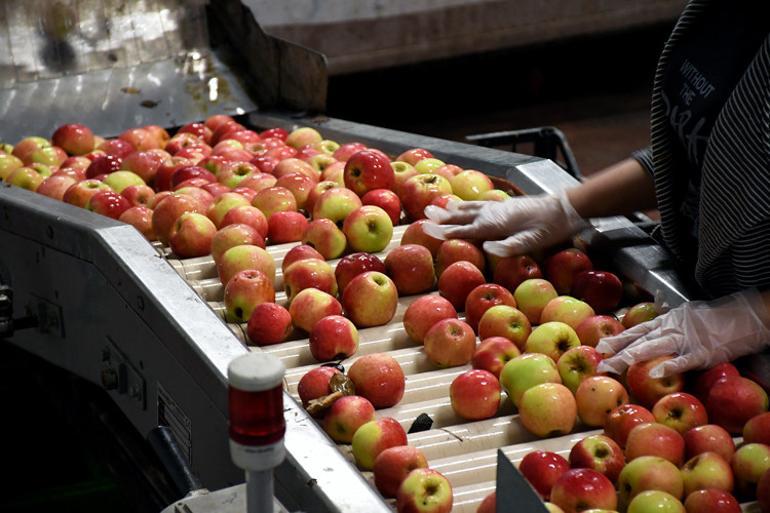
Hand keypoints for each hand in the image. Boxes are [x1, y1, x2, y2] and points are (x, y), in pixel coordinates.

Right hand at [422, 192, 587, 256]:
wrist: (566, 207)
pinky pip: (479, 205)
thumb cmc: (551, 228)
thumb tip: (487, 247)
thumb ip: (510, 245)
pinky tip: (467, 206)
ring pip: (470, 209)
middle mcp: (493, 214)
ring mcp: (499, 208)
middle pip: (462, 216)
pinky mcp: (505, 205)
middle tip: (424, 213)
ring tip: (439, 207)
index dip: (444, 230)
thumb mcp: (533, 241)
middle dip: (442, 216)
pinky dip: (467, 206)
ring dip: (453, 209)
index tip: (426, 229)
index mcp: (496, 224)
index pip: (464, 229)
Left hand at [596, 290, 769, 377]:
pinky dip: (668, 367)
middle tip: (600, 360)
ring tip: (615, 365)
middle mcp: (672, 327)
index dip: (619, 338)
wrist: (745, 316)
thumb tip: (655, 321)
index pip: (638, 330)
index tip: (600, 346)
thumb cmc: (717, 318)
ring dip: (632, 356)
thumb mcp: (688, 314)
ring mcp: (686, 339)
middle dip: (618, 350)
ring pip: (654, 347)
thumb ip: (670, 320)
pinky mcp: (702, 352)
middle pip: (639, 339)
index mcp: (669, 320)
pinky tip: (653, 373)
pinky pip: (683, 360)